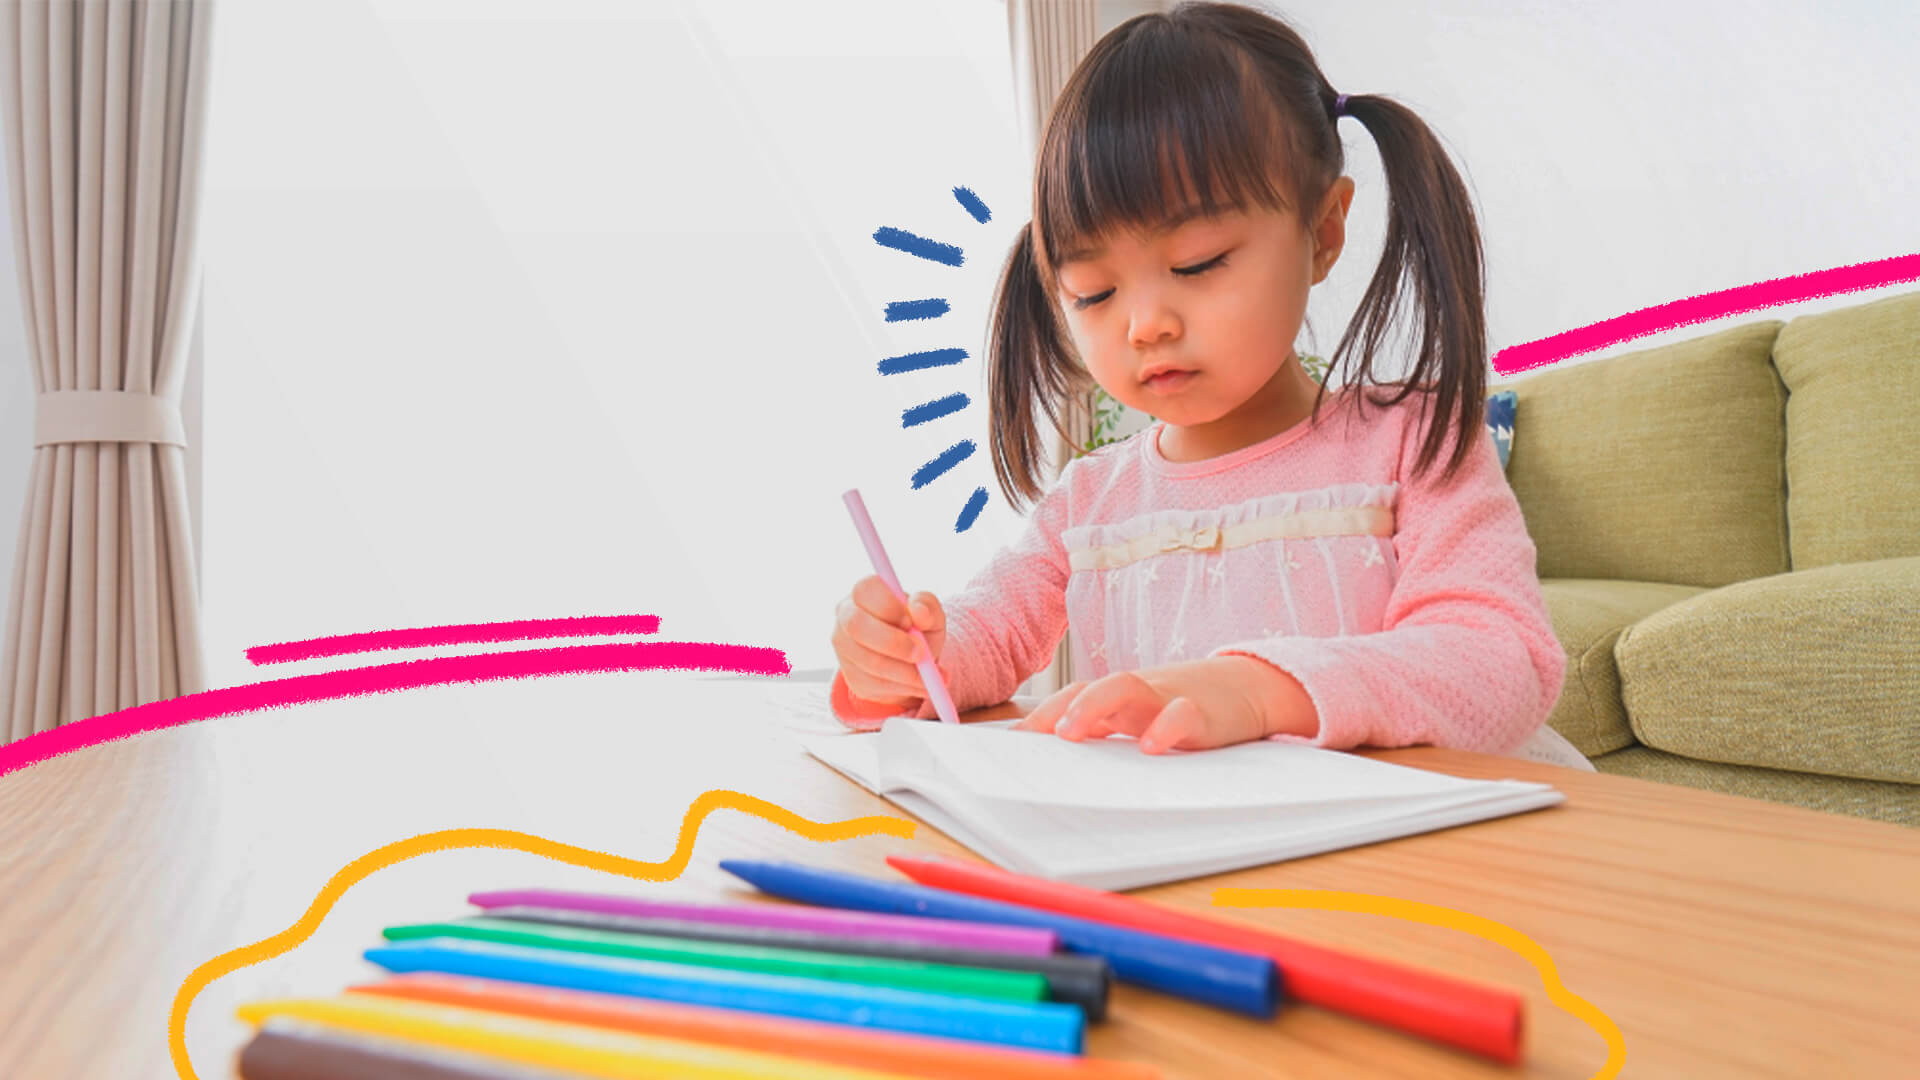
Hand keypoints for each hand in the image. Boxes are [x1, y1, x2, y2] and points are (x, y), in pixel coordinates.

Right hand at [830, 576, 946, 709]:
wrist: (913, 660)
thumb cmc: (919, 628)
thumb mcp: (930, 613)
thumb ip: (928, 606)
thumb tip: (918, 611)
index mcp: (864, 592)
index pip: (865, 590)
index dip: (889, 607)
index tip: (911, 621)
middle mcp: (847, 616)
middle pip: (857, 626)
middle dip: (893, 643)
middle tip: (921, 653)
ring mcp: (844, 648)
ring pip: (870, 661)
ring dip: (906, 671)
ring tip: (930, 674)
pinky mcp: (851, 676)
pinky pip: (876, 684)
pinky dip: (903, 686)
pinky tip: (918, 683)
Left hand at [1012, 656, 1317, 752]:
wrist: (1248, 687)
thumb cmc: (1183, 709)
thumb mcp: (1142, 721)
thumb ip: (1106, 735)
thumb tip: (1058, 766)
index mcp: (1118, 700)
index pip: (1071, 698)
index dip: (1040, 717)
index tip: (1010, 745)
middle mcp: (1136, 695)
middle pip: (1089, 687)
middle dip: (1057, 710)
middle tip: (1032, 739)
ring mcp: (1167, 698)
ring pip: (1126, 686)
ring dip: (1094, 706)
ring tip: (1072, 733)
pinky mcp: (1203, 711)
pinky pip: (1182, 712)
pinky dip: (1166, 725)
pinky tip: (1151, 746)